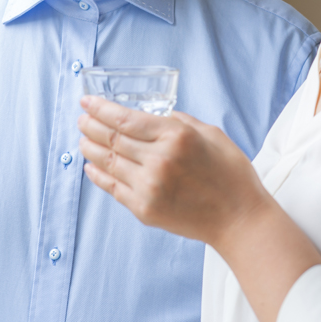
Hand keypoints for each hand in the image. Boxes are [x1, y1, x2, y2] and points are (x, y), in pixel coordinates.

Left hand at [78, 96, 268, 247]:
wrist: (239, 220)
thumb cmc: (230, 174)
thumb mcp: (211, 134)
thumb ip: (180, 121)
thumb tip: (157, 115)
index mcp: (175, 136)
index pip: (125, 119)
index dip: (100, 109)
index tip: (87, 102)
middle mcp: (158, 160)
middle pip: (112, 138)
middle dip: (91, 125)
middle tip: (81, 118)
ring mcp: (149, 187)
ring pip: (108, 162)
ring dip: (90, 148)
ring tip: (82, 139)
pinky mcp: (145, 210)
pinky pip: (113, 188)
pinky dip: (98, 175)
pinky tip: (90, 166)